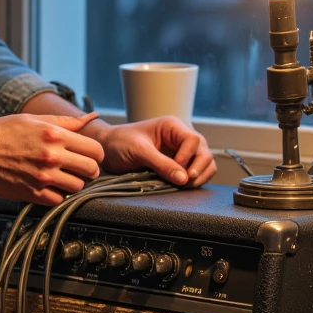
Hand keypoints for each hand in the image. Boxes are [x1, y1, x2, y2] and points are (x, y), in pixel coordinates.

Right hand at [0, 113, 104, 204]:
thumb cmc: (5, 131)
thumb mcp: (35, 120)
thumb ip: (66, 122)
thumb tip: (91, 117)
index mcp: (55, 135)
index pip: (95, 150)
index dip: (96, 154)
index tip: (90, 156)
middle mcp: (52, 156)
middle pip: (91, 170)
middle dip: (89, 170)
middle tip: (80, 168)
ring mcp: (43, 176)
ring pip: (77, 186)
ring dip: (74, 183)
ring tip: (63, 177)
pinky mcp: (33, 193)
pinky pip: (59, 199)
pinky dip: (58, 194)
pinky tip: (50, 185)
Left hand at [88, 116, 215, 187]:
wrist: (107, 149)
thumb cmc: (119, 143)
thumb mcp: (138, 151)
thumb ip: (161, 163)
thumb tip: (183, 178)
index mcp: (172, 127)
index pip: (194, 140)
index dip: (187, 157)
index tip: (175, 170)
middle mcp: (180, 138)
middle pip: (204, 152)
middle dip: (198, 169)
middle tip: (185, 182)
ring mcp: (180, 152)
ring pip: (205, 163)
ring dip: (200, 176)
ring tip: (184, 185)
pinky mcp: (177, 165)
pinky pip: (196, 173)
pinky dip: (195, 180)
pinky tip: (183, 186)